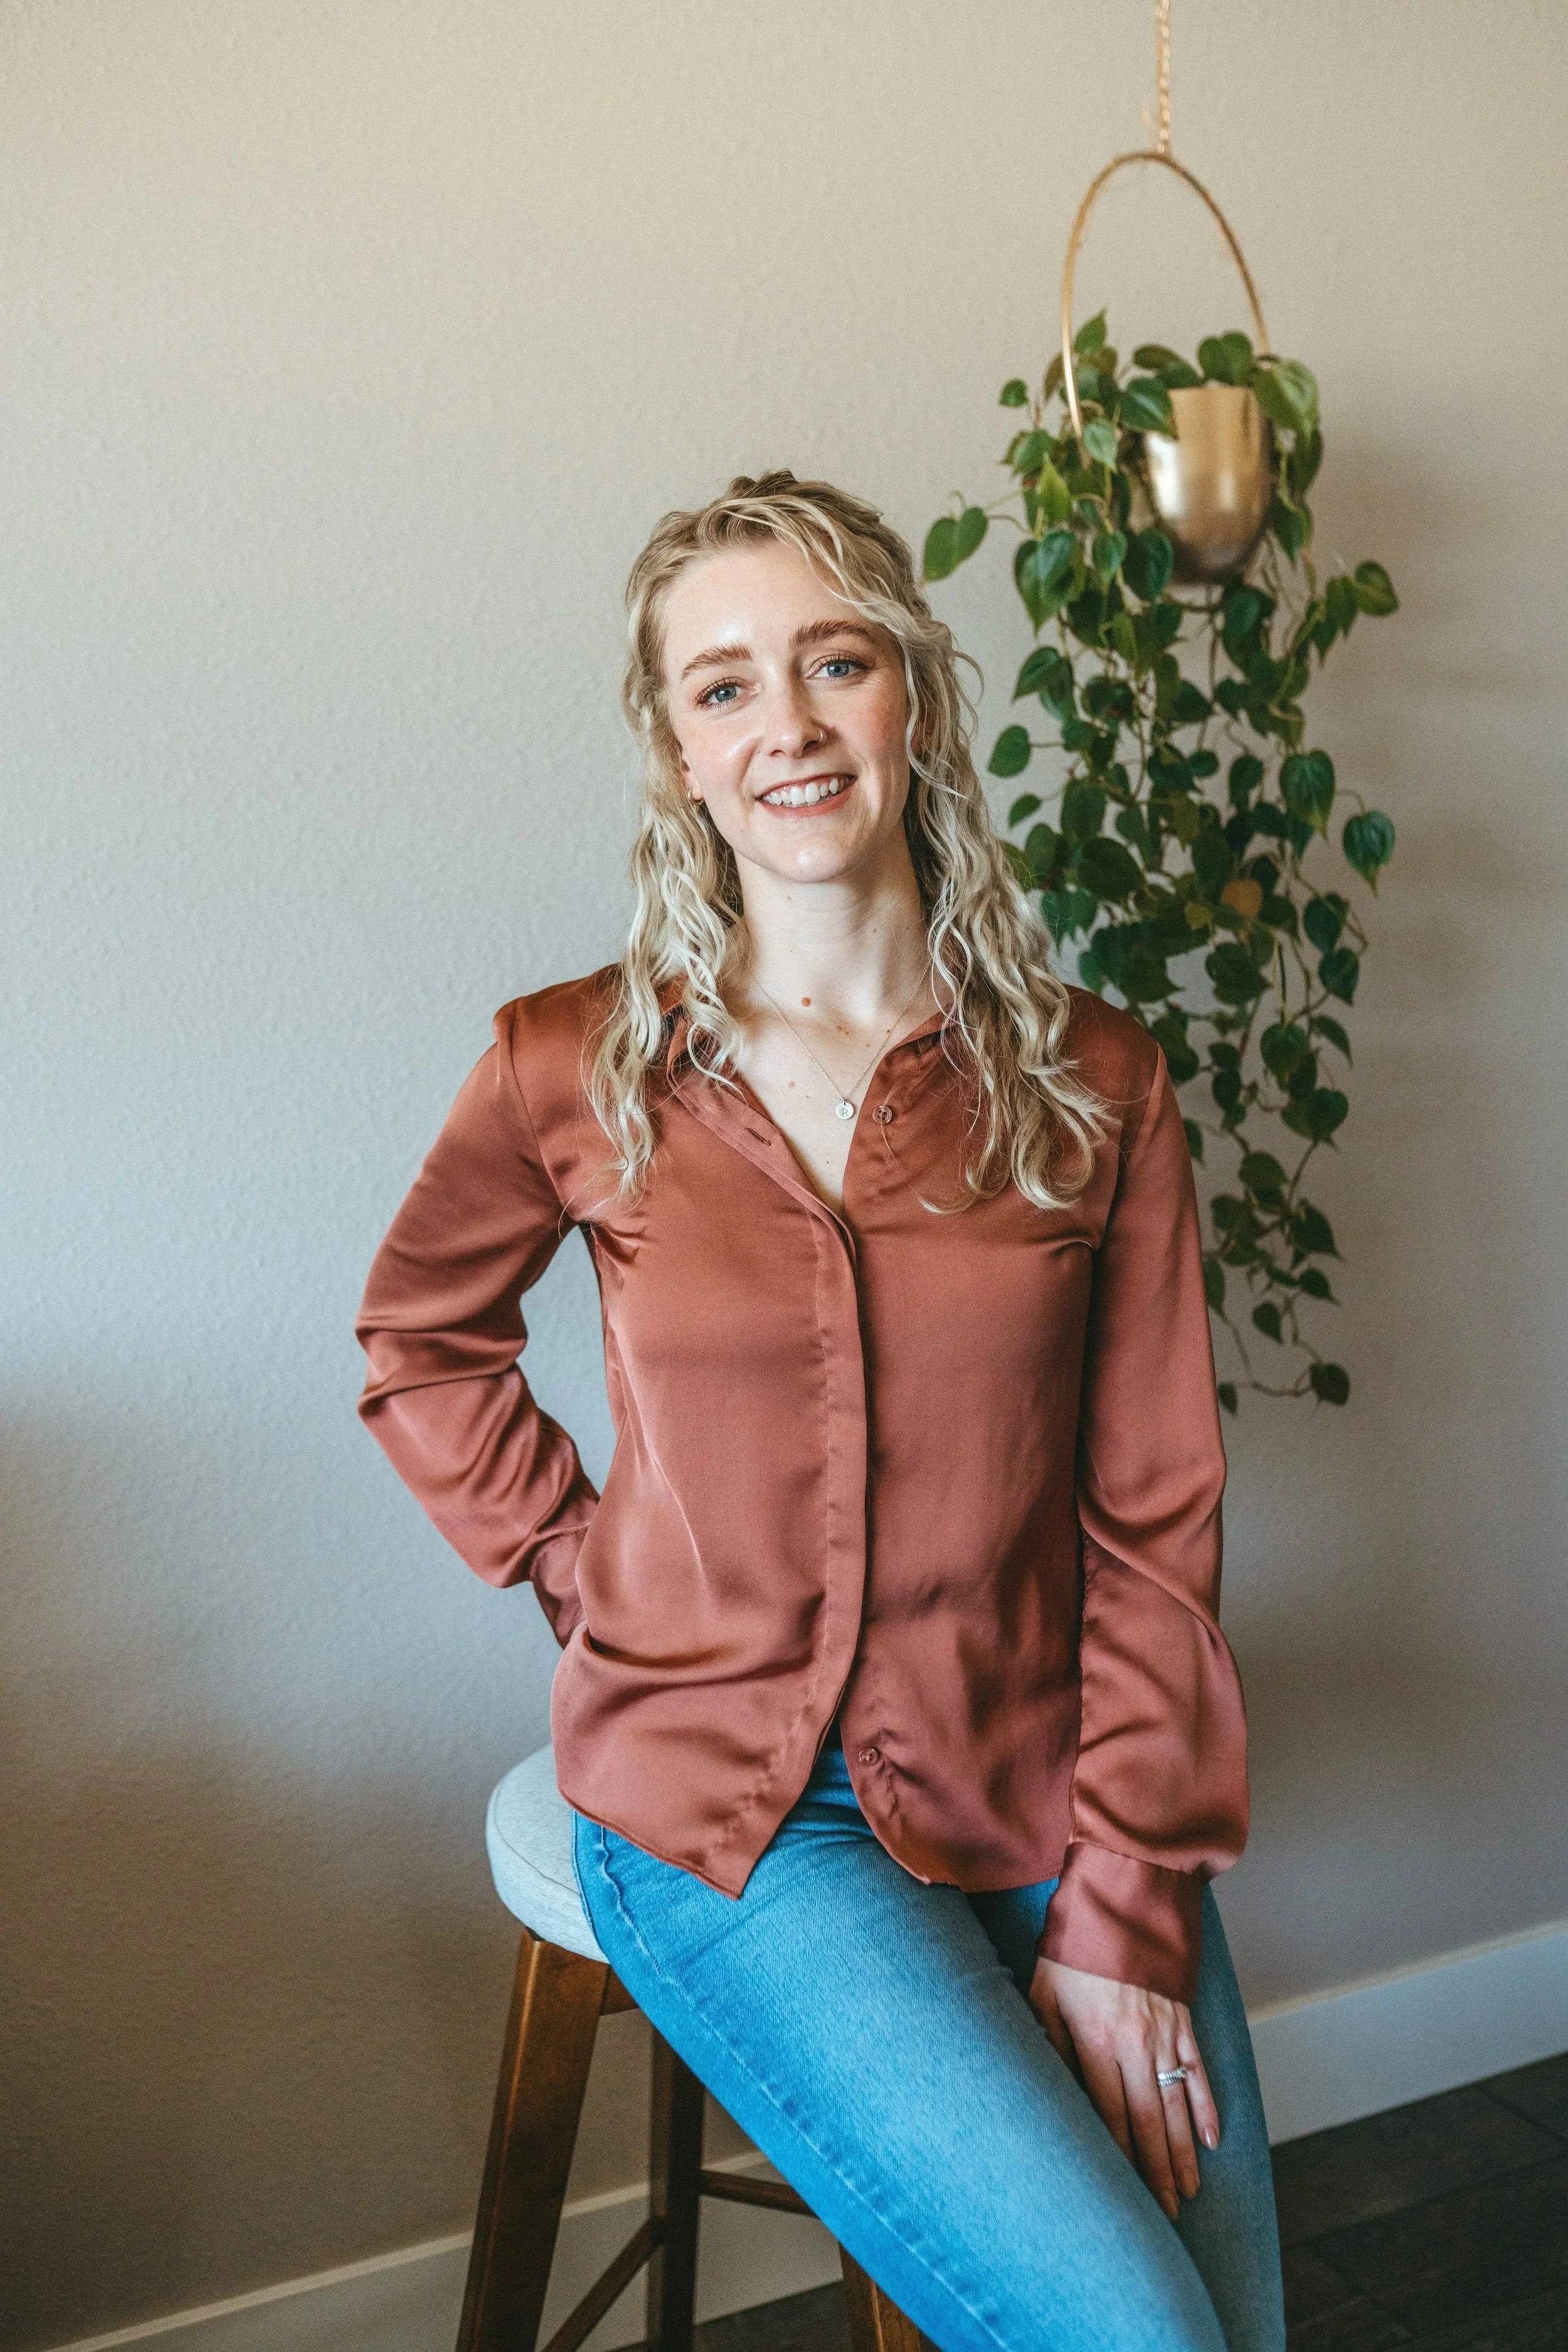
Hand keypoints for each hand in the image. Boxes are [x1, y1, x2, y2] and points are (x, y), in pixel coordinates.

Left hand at [1029, 1955, 1219, 2222]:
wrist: (1119, 1900)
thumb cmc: (1071, 1949)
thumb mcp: (1045, 1994)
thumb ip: (1051, 2044)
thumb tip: (1057, 2091)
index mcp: (1097, 2040)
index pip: (1112, 2115)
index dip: (1122, 2158)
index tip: (1127, 2195)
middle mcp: (1136, 2043)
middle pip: (1149, 2120)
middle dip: (1158, 2171)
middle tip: (1167, 2212)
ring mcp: (1165, 2032)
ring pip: (1177, 2104)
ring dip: (1184, 2151)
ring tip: (1189, 2190)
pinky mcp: (1184, 2019)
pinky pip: (1198, 2071)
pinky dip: (1207, 2107)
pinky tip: (1212, 2140)